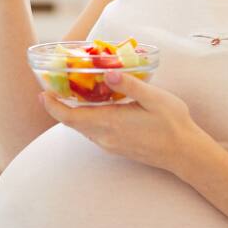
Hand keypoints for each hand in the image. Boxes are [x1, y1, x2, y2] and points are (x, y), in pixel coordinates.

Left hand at [38, 70, 206, 173]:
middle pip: (72, 123)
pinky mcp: (117, 148)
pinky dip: (86, 120)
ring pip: (83, 128)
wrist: (185, 153)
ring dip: (73, 113)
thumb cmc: (172, 123)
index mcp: (110, 123)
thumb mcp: (155, 99)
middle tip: (53, 86)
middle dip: (59, 106)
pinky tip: (95, 106)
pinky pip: (93, 133)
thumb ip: (130, 86)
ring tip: (71, 92)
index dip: (52, 106)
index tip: (42, 92)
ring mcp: (110, 145)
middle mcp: (105, 137)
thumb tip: (107, 74)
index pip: (70, 118)